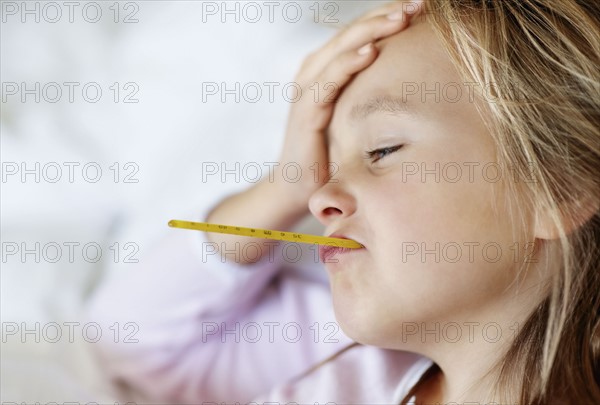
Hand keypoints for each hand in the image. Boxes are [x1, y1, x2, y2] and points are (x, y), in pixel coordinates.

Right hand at [274, 1, 422, 212]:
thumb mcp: (352, 118)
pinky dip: (348, 64)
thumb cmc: (327, 153)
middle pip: (352, 33)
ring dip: (372, 30)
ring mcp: (307, 90)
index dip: (387, 17)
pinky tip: (371, 52)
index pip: (359, 34)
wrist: (294, 188)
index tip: (422, 7)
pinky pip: (328, 81)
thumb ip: (367, 97)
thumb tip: (408, 86)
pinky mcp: (305, 112)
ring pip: (341, 49)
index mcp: (326, 70)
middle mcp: (314, 73)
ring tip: (403, 16)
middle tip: (420, 2)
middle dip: (386, 15)